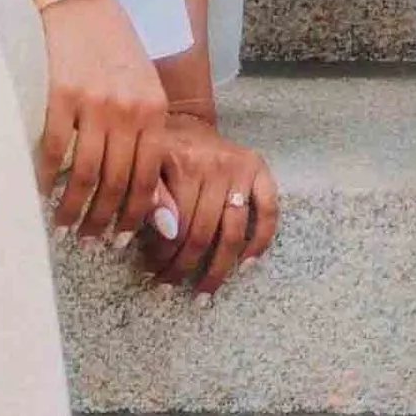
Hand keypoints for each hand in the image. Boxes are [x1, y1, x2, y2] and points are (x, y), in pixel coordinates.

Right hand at [38, 0, 168, 244]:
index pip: (148, 178)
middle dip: (103, 220)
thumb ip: (146, 133)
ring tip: (63, 224)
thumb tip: (151, 194)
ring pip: (85, 174)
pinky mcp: (60, 94)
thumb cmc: (110, 45)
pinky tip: (40, 191)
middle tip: (89, 239)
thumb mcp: (142, 84)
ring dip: (73, 207)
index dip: (134, 214)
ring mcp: (94, 102)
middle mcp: (128, 109)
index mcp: (153, 110)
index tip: (121, 236)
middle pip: (117, 183)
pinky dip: (45, 178)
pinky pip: (51, 150)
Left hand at [133, 111, 279, 295]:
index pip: (177, 224)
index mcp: (184, 164)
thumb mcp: (147, 168)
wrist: (186, 122)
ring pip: (233, 233)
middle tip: (170, 286)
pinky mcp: (260, 169)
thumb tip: (167, 232)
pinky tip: (244, 266)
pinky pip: (268, 212)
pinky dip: (259, 241)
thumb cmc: (162, 152)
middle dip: (184, 267)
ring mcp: (241, 168)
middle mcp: (216, 165)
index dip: (164, 254)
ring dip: (218, 269)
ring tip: (203, 293)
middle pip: (203, 234)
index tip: (152, 272)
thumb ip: (152, 198)